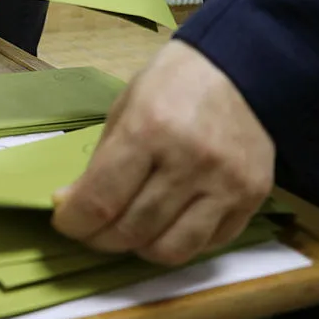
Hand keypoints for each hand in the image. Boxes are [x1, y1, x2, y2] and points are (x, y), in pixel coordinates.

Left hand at [52, 40, 273, 265]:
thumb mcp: (125, 107)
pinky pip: (207, 244)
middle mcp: (189, 161)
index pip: (101, 200)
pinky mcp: (254, 198)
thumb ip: (102, 159)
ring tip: (128, 231)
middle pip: (132, 231)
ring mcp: (226, 184)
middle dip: (99, 239)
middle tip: (90, 230)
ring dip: (138, 249)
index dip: (74, 222)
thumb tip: (74, 204)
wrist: (243, 67)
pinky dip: (179, 242)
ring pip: (170, 251)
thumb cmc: (173, 83)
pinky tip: (167, 224)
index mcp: (149, 129)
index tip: (65, 221)